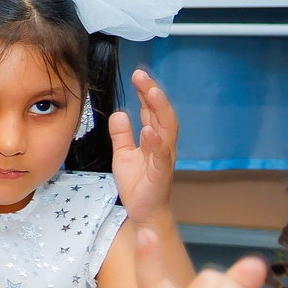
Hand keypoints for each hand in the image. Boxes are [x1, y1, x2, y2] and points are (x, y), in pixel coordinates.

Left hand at [109, 68, 178, 218]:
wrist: (144, 211)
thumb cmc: (138, 184)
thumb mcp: (123, 155)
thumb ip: (122, 135)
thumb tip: (120, 114)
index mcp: (154, 139)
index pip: (152, 111)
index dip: (146, 92)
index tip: (138, 75)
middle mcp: (163, 145)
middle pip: (162, 114)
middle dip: (153, 93)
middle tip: (142, 75)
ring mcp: (164, 158)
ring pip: (167, 129)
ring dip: (159, 109)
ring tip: (151, 92)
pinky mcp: (160, 173)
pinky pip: (161, 155)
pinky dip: (156, 142)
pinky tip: (149, 129)